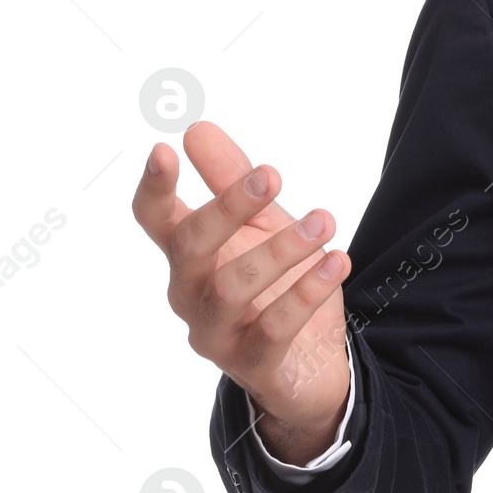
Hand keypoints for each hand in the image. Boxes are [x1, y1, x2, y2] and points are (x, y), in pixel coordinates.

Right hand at [132, 119, 352, 462]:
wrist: (309, 362)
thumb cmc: (276, 282)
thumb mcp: (261, 223)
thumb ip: (232, 179)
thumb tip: (197, 130)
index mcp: (189, 256)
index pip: (156, 220)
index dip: (155, 188)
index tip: (165, 149)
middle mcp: (191, 295)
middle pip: (190, 248)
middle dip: (227, 208)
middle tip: (273, 174)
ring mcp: (217, 333)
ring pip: (232, 290)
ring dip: (280, 251)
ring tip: (323, 221)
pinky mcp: (254, 363)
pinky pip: (275, 329)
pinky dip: (306, 293)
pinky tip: (337, 262)